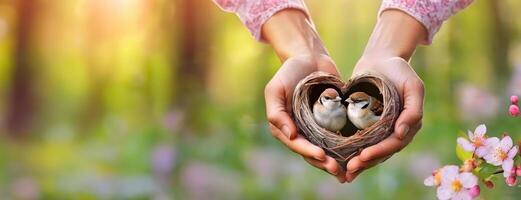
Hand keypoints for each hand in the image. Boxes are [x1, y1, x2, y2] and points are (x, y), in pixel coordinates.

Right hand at [262, 9, 346, 182]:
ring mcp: (315, 128)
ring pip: (327, 150)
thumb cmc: (289, 72)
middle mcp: (299, 131)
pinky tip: (358, 154)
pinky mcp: (331, 122)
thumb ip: (276, 112)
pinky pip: (338, 138)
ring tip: (350, 169)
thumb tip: (289, 135)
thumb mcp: (276, 89)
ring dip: (337, 161)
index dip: (309, 153)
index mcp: (284, 127)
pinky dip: (347, 148)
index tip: (322, 156)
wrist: (309, 57)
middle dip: (325, 163)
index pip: (297, 145)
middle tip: (339, 170)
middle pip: (312, 153)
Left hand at [345, 57, 423, 180]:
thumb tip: (402, 132)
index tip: (363, 156)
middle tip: (350, 169)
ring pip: (370, 151)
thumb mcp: (412, 86)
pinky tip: (338, 160)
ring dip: (358, 163)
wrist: (381, 58)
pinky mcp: (366, 124)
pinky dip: (350, 152)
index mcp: (408, 124)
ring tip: (344, 172)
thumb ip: (413, 109)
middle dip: (366, 162)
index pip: (394, 144)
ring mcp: (380, 129)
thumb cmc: (399, 70)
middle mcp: (395, 130)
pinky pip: (359, 141)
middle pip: (381, 152)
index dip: (379, 152)